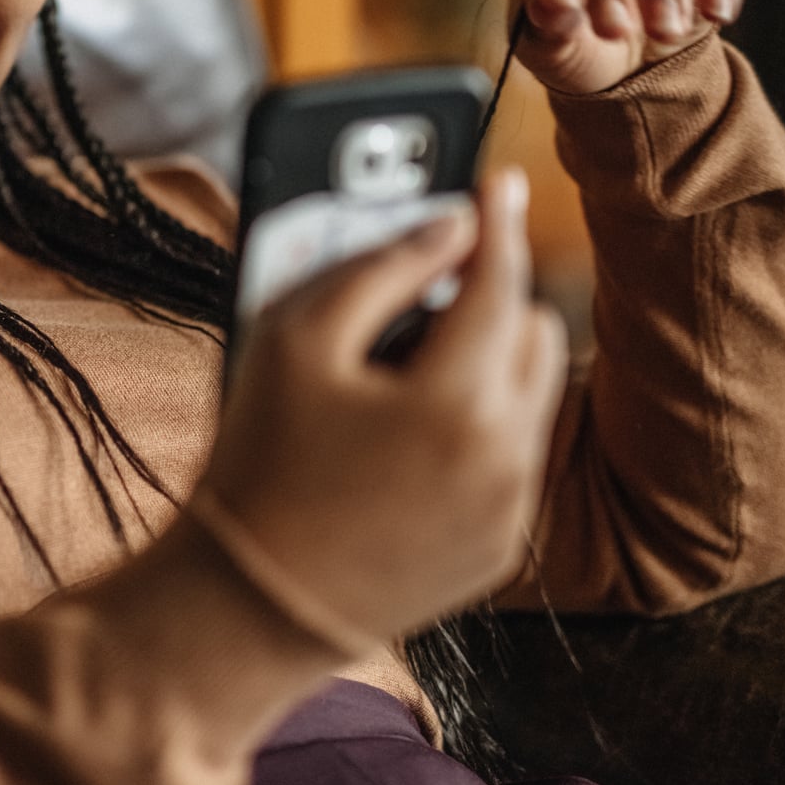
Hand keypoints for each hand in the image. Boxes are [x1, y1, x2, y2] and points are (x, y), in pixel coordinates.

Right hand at [193, 169, 566, 650]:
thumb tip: (448, 223)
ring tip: (410, 359)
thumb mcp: (293, 339)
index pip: (502, 280)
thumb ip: (377, 263)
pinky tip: (406, 428)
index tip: (498, 180)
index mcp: (457, 402)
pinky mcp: (501, 546)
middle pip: (536, 331)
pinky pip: (515, 454)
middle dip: (490, 297)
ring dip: (490, 359)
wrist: (248, 603)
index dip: (497, 220)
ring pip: (536, 392)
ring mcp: (510, 509)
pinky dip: (481, 422)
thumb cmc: (258, 463)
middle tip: (426, 286)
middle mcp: (505, 458)